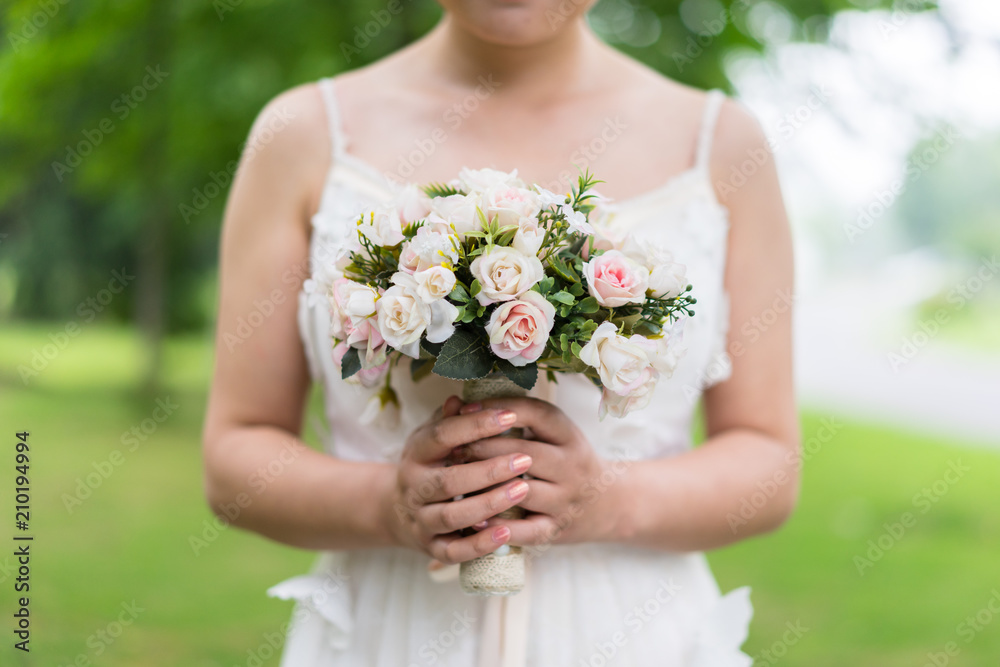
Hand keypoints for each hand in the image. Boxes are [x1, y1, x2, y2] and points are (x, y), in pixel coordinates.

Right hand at [382, 395, 535, 563]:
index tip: (509, 416)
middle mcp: (414, 489)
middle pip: (448, 481)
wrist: (399, 512)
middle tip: (524, 459)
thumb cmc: (430, 466)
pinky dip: (480, 543)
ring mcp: (421, 521)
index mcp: (416, 455)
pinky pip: (455, 551)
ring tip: (522, 489)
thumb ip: (449, 420)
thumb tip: (460, 400)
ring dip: (488, 504)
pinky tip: (507, 531)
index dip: (475, 425)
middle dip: (488, 471)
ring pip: (452, 516)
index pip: (442, 437)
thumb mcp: (432, 439)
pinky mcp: (432, 548)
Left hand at [455, 397, 629, 547]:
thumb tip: (457, 403)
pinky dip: (500, 528)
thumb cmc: (565, 461)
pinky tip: (475, 522)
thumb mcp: (552, 433)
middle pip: (524, 452)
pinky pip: (526, 531)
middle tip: (454, 447)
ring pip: (522, 491)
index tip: (467, 409)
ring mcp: (565, 500)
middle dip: (484, 447)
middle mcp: (571, 466)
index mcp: (569, 435)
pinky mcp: (556, 529)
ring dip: (487, 485)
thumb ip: (513, 417)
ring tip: (457, 480)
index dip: (500, 409)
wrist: (607, 504)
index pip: (535, 414)